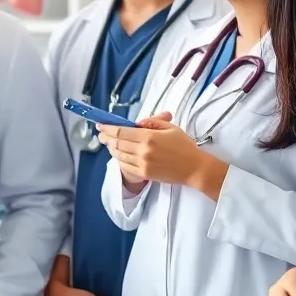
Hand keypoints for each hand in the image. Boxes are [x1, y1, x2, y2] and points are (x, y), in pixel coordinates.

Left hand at [100, 113, 224, 194]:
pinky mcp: (144, 174)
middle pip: (117, 143)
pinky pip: (125, 166)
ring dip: (111, 148)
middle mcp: (143, 151)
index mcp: (149, 137)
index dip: (108, 128)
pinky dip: (119, 159)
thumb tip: (136, 123)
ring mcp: (142, 164)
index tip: (100, 125)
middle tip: (101, 134)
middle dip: (106, 138)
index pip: (121, 132)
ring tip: (109, 143)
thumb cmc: (184, 146)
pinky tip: (119, 154)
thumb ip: (152, 122)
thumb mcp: (170, 128)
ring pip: (119, 155)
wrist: (194, 168)